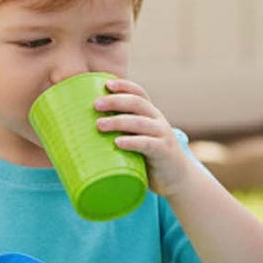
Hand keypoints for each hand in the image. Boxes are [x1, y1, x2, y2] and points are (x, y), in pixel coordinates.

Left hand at [96, 80, 186, 196]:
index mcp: (151, 114)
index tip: (106, 84)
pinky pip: (147, 143)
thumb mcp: (139, 139)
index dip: (124, 86)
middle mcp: (157, 120)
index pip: (139, 93)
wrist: (178, 178)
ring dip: (118, 121)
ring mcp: (162, 135)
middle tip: (95, 105)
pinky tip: (118, 143)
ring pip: (140, 122)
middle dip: (116, 101)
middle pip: (137, 103)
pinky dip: (132, 142)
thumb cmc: (150, 158)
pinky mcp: (163, 152)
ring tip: (99, 125)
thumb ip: (122, 132)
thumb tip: (83, 133)